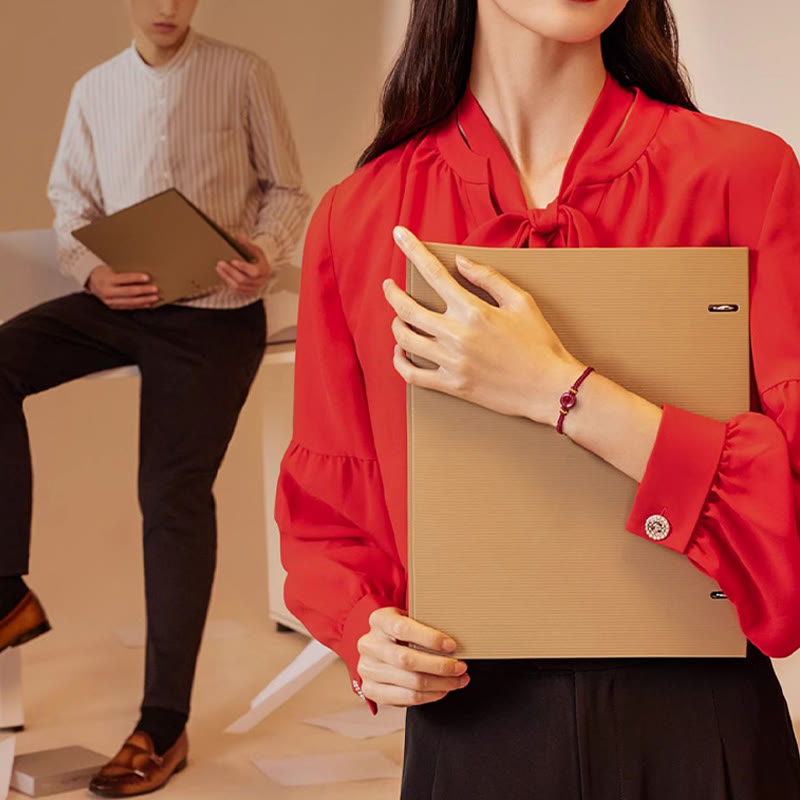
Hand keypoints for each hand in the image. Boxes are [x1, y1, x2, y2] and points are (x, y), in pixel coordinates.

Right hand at [87, 265, 158, 309]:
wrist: (91, 281)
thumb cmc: (104, 272)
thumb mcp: (110, 268)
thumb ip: (123, 271)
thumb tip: (141, 272)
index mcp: (107, 279)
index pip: (124, 278)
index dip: (136, 278)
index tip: (147, 277)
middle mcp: (107, 291)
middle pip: (129, 292)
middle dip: (143, 291)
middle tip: (155, 289)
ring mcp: (109, 301)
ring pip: (130, 301)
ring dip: (144, 300)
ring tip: (154, 297)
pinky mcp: (112, 306)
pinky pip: (128, 307)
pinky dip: (139, 305)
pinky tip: (148, 304)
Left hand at [216, 238, 270, 296]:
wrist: (262, 270)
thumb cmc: (257, 259)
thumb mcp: (255, 250)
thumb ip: (247, 245)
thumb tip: (240, 237)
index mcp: (264, 270)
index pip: (254, 272)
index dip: (243, 267)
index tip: (232, 261)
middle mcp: (260, 281)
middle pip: (243, 280)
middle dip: (230, 271)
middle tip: (220, 263)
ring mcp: (254, 288)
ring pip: (238, 286)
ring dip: (226, 277)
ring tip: (219, 268)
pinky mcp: (248, 292)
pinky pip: (236, 291)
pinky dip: (228, 282)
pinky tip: (223, 275)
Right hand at [356, 607, 469, 706]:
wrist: (378, 647)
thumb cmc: (400, 632)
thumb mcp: (408, 619)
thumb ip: (425, 625)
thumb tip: (456, 639)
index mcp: (379, 620)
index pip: (403, 629)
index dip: (430, 638)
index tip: (452, 645)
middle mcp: (369, 644)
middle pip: (407, 660)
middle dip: (440, 666)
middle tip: (460, 667)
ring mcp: (367, 669)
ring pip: (410, 683)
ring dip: (440, 684)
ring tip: (457, 680)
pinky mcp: (371, 690)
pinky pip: (406, 698)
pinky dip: (430, 696)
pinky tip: (442, 690)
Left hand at [385, 226, 583, 424]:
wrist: (550, 388)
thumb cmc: (540, 344)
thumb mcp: (521, 302)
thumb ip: (489, 278)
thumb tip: (461, 261)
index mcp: (473, 310)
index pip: (433, 273)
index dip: (412, 250)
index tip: (399, 235)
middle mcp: (457, 335)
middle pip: (407, 308)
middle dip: (392, 293)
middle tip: (389, 286)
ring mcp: (452, 362)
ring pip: (405, 340)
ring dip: (396, 325)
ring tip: (398, 317)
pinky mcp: (452, 385)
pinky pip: (413, 374)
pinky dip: (400, 361)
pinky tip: (401, 351)